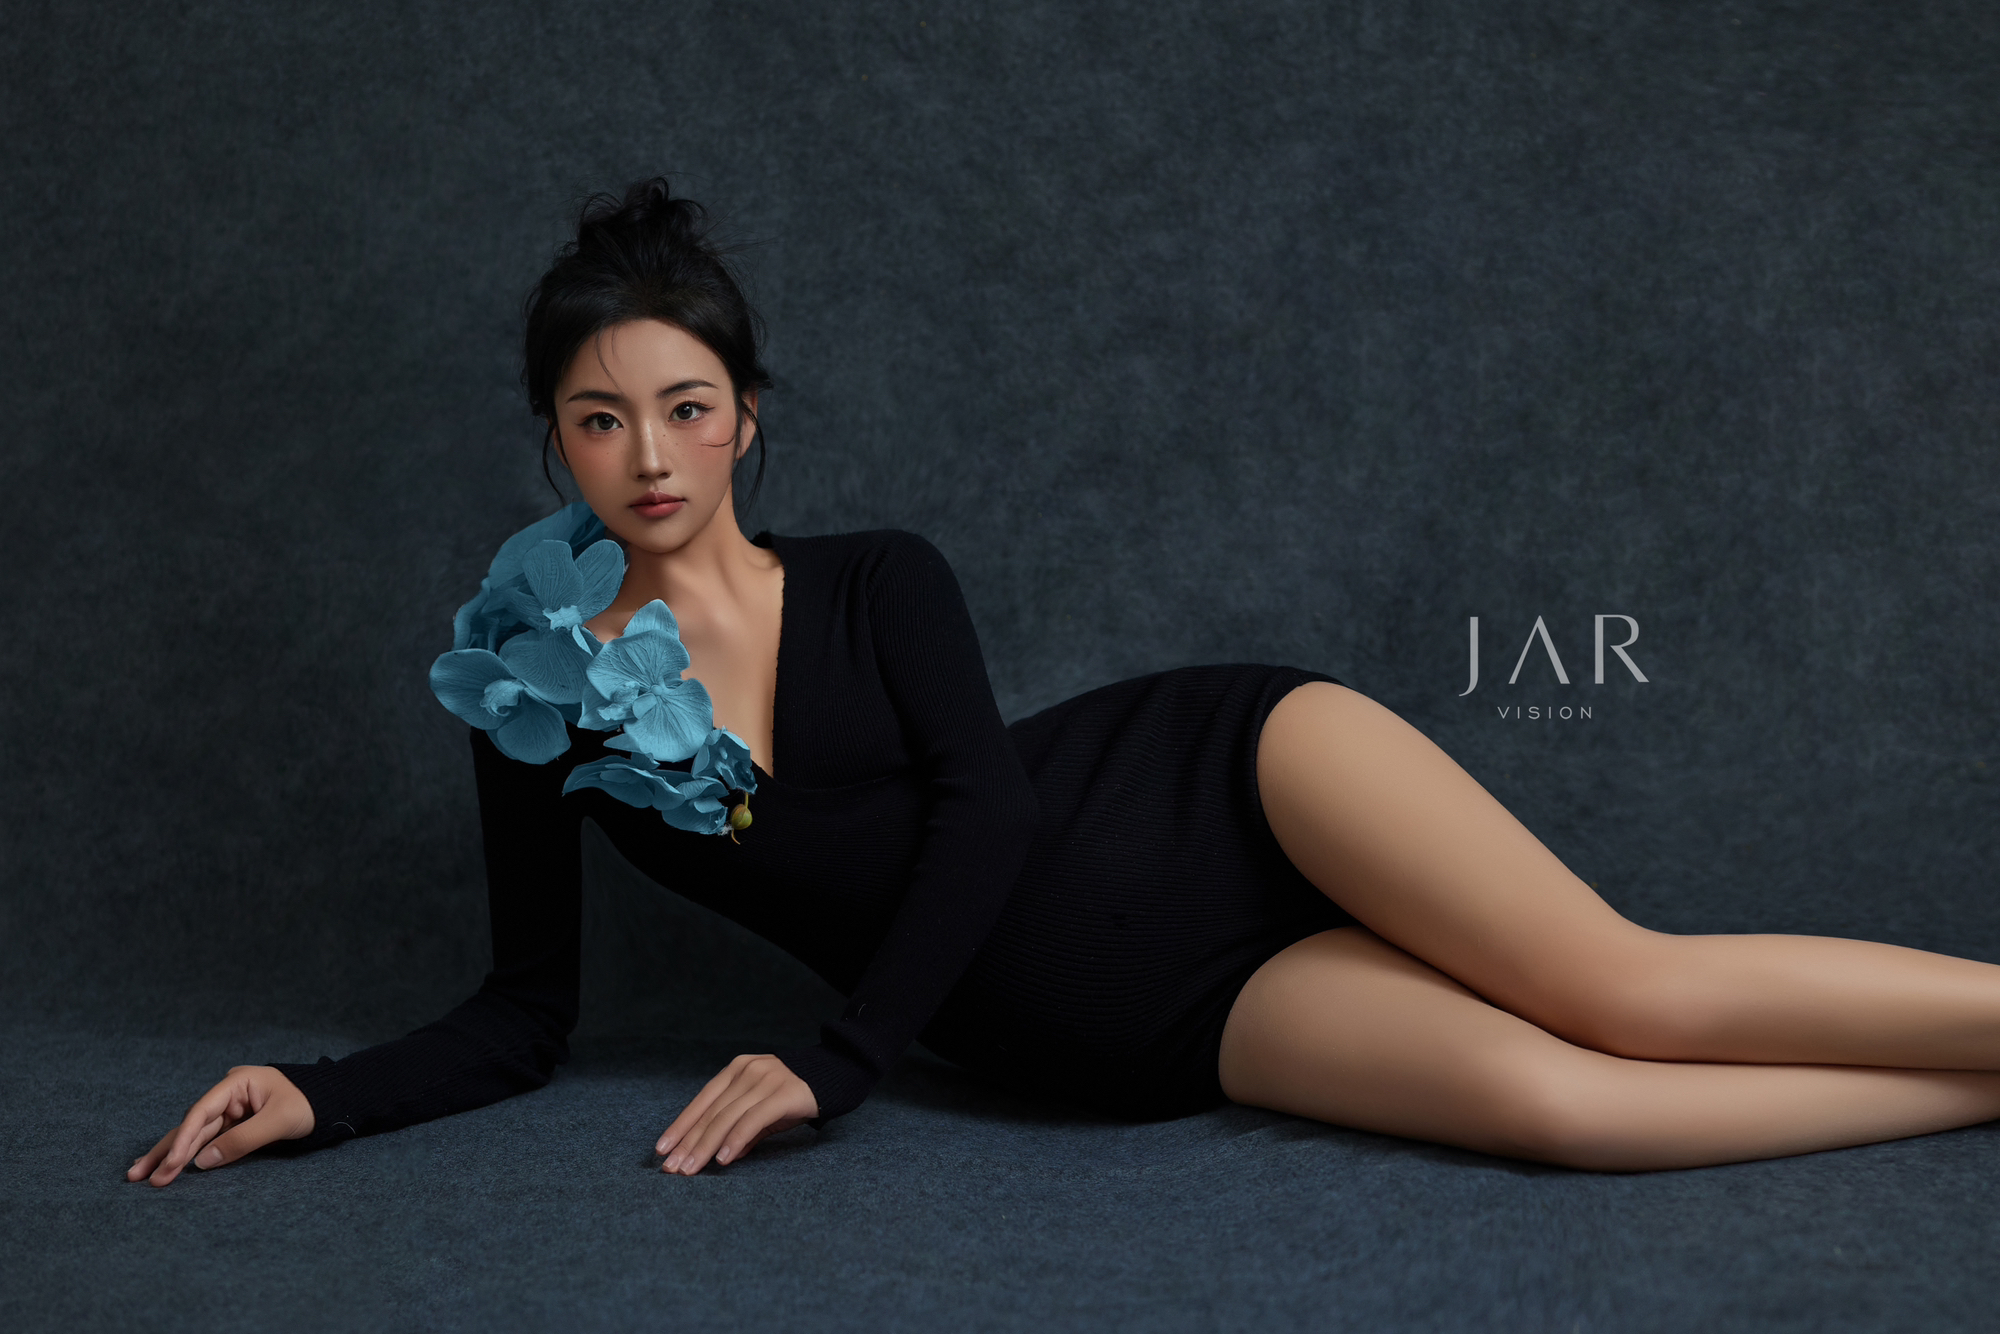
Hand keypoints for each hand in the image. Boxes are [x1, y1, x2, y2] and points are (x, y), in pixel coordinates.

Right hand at [126, 1065, 314, 1186]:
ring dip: (172, 1156)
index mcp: (237, 1082)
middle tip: (138, 1176)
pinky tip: (168, 1166)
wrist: (333, 1102)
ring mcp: (231, 1109)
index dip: (183, 1139)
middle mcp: (229, 1094)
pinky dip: (189, 1155)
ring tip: (143, 1175)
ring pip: (195, 1135)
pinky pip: (207, 1141)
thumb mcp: (278, 1121)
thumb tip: (201, 1162)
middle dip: (167, 1150)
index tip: (171, 1164)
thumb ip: (241, 1141)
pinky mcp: (235, 1125)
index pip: (202, 1112)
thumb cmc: (310, 1104)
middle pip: (191, 1124)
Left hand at [656, 1053, 818, 1174]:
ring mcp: (764, 1081)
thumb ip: (741, 1128)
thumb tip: (723, 1156)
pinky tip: (724, 1159)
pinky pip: (753, 1120)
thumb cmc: (793, 1096)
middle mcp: (746, 1072)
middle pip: (710, 1112)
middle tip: (672, 1169)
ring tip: (691, 1170)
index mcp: (736, 1071)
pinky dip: (736, 1140)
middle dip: (688, 1143)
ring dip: (705, 1147)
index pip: (701, 1102)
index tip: (662, 1150)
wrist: (835, 1075)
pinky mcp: (783, 1094)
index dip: (680, 1126)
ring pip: (726, 1117)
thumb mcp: (762, 1109)